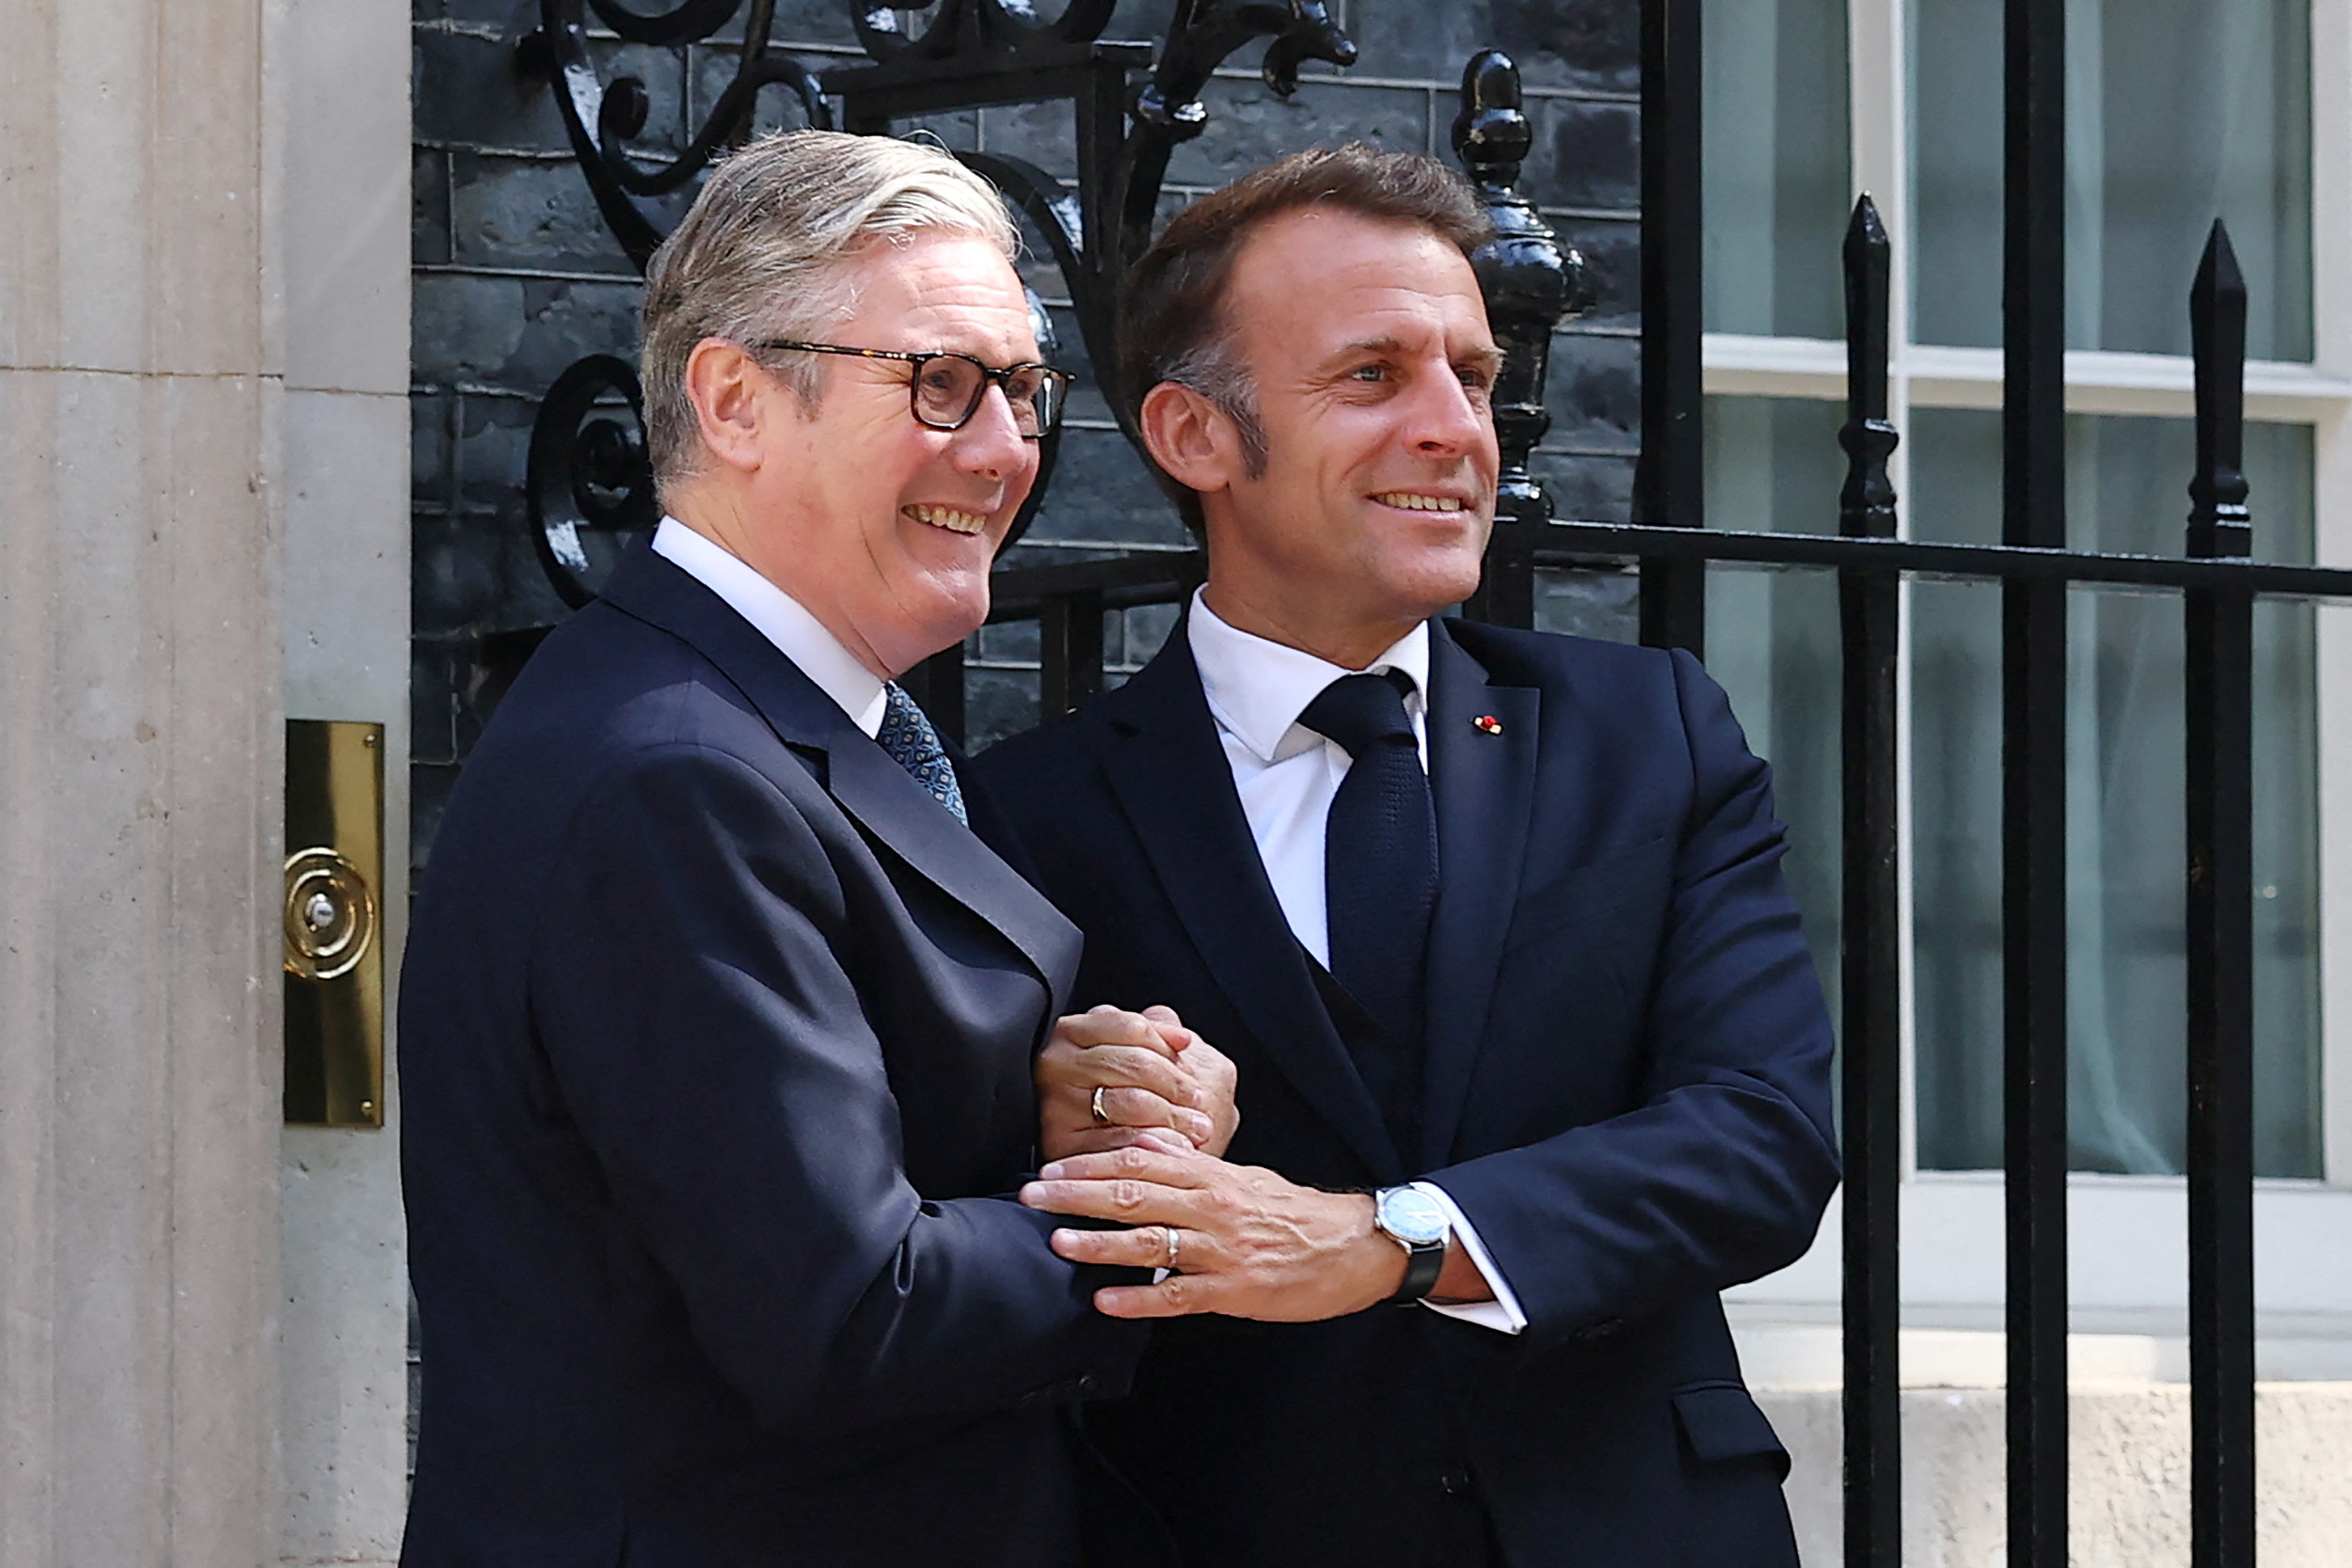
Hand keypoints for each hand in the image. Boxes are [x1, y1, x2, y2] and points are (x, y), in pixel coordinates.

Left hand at [1020, 1144, 1405, 1321]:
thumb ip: (1192, 1164)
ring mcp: (1222, 1250)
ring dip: (1100, 1243)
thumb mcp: (1243, 1176)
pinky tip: (1105, 1302)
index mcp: (1211, 1175)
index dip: (1090, 1164)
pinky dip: (1140, 1299)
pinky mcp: (1234, 1290)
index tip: (1050, 1169)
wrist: (1352, 1246)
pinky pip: (1179, 1295)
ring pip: (1151, 1242)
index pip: (1139, 1162)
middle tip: (1032, 1196)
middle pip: (1134, 1194)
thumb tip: (1143, 1146)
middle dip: (1078, 1195)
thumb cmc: (1291, 1211)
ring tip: (1058, 1241)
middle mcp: (1211, 1207)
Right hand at [1036, 1005, 1239, 1161]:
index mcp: (1074, 1032)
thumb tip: (1180, 1036)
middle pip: (1135, 1063)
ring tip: (1196, 1127)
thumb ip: (1158, 1036)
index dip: (1167, 1046)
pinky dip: (1153, 1143)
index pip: (1131, 1027)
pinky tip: (1175, 1146)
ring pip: (1130, 1100)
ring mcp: (1056, 1102)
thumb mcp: (1144, 1058)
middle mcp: (1058, 1062)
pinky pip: (1117, 1140)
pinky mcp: (1061, 1143)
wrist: (1103, 1164)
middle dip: (1175, 1084)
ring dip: (1172, 1116)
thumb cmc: (1129, 1102)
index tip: (1190, 1060)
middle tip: (1200, 1100)